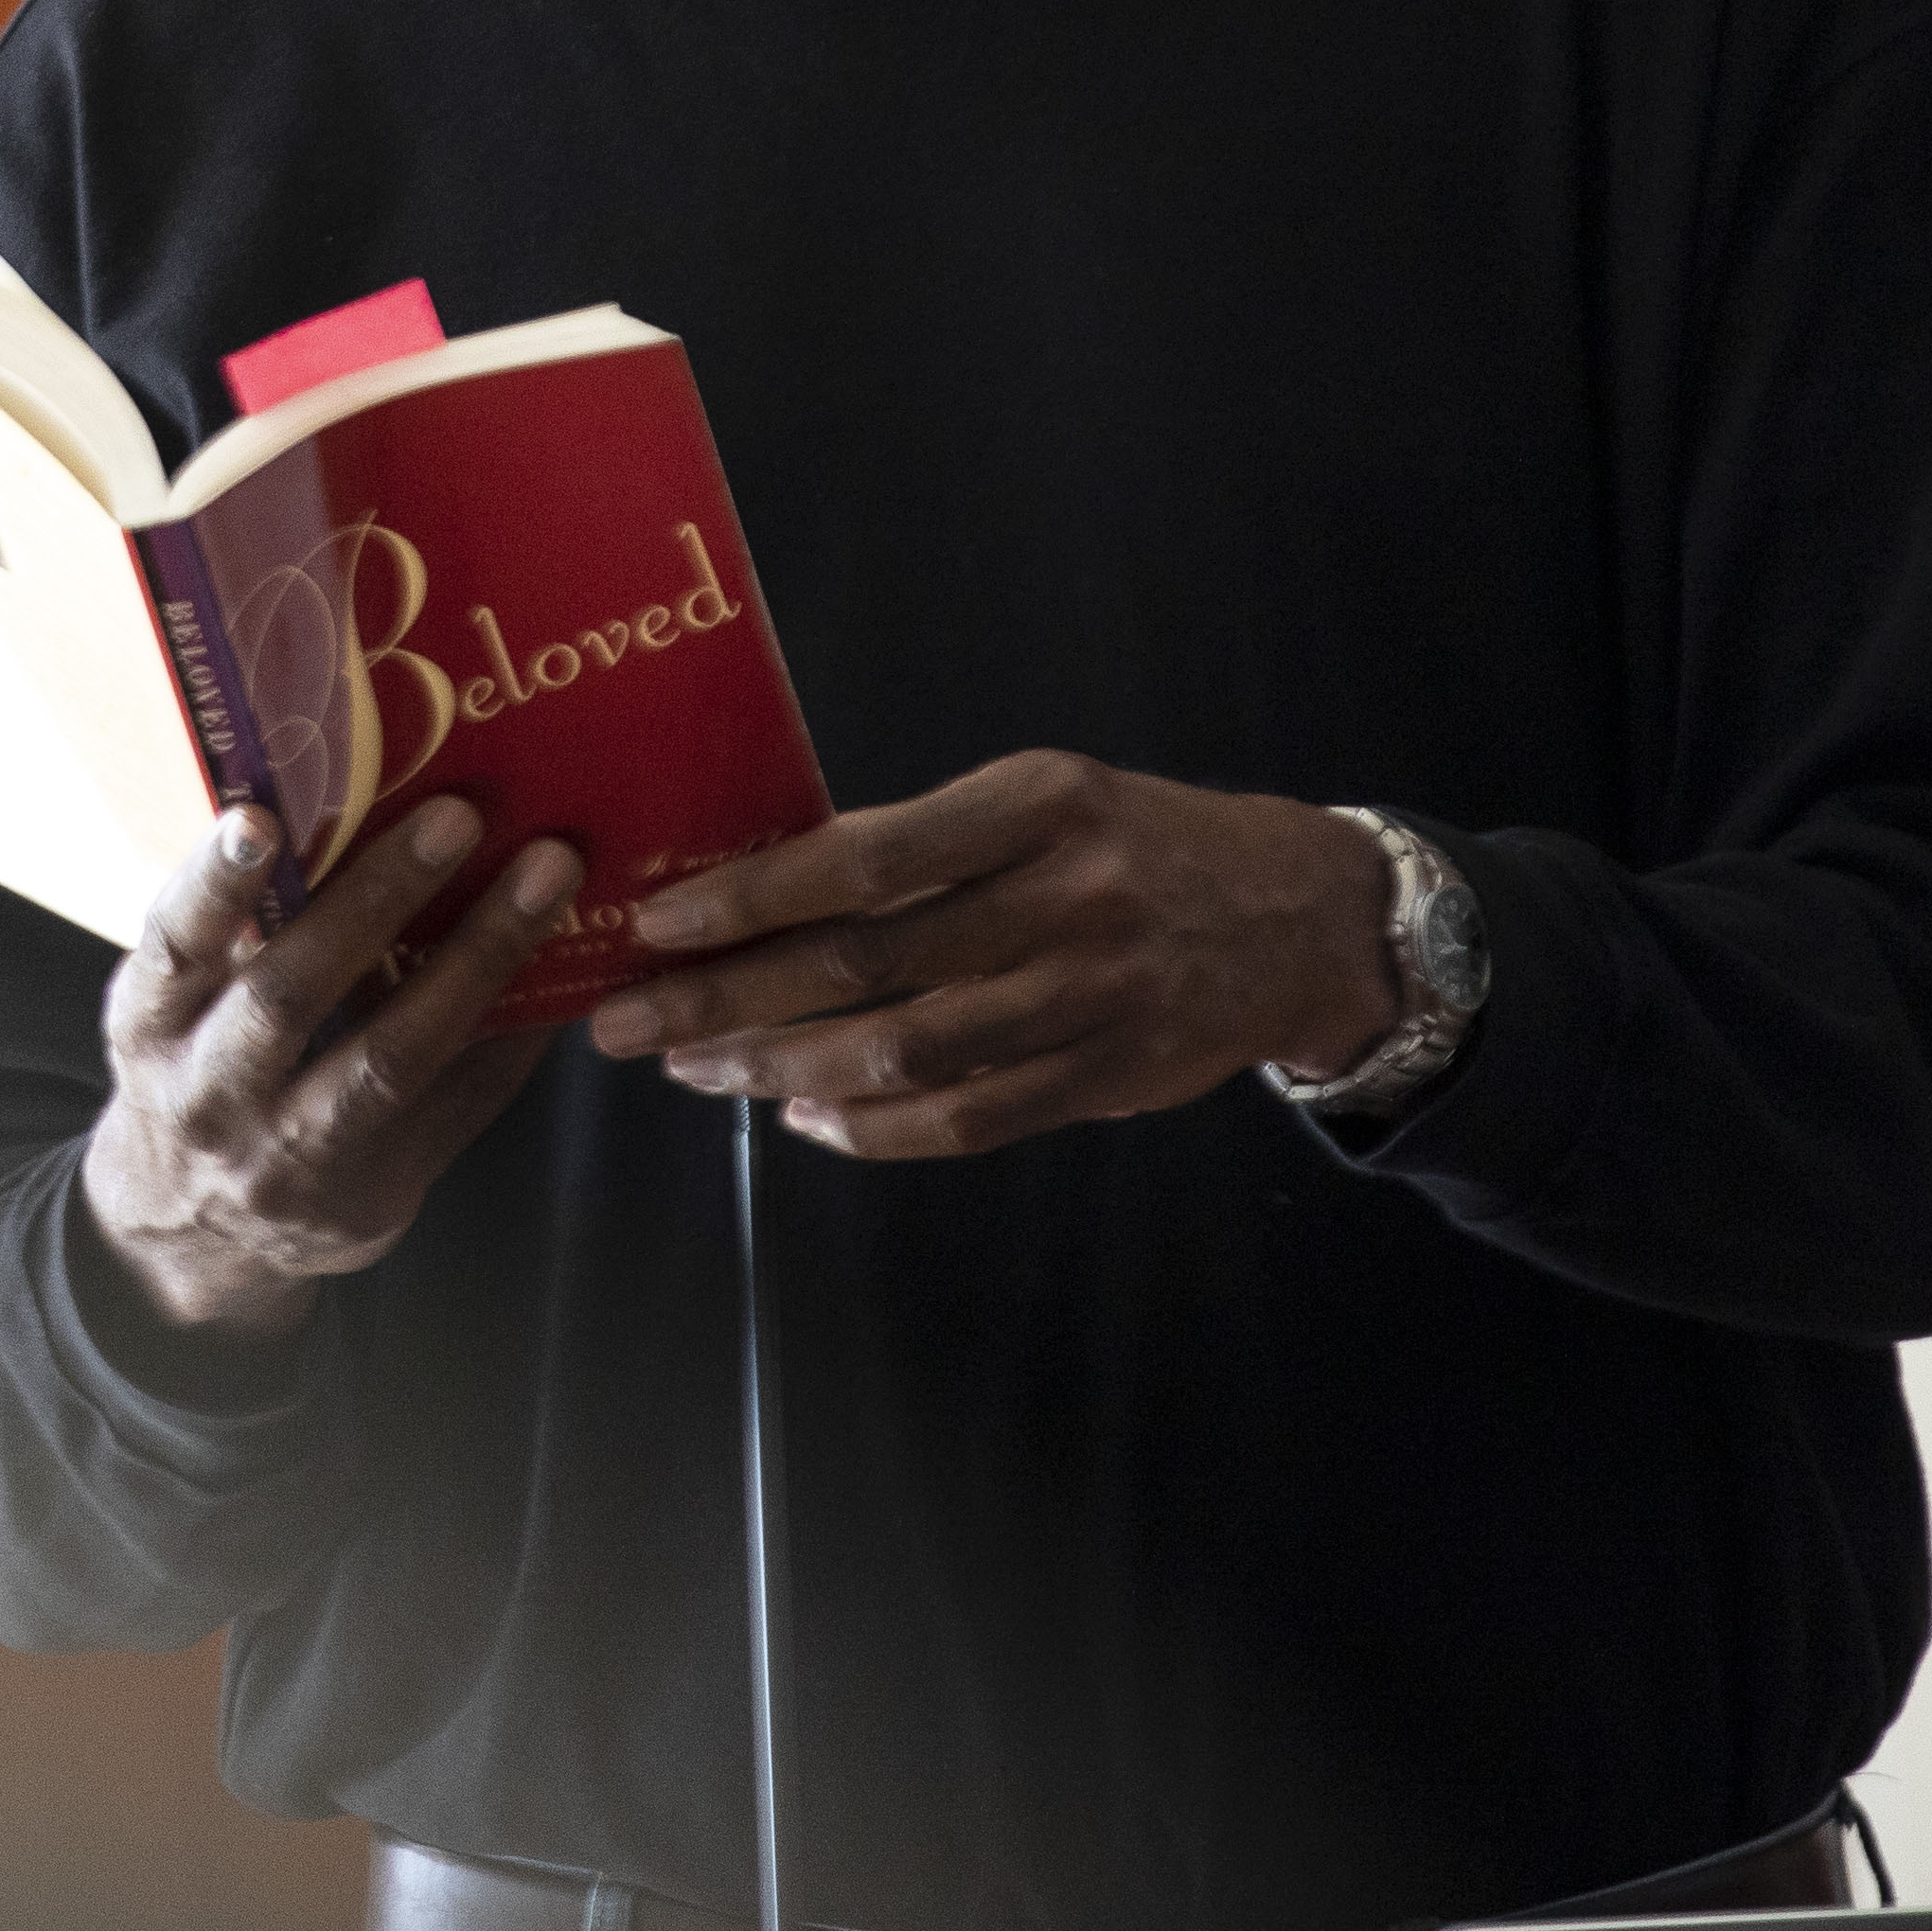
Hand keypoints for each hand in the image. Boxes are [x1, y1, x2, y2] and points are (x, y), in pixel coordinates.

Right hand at [83, 798, 583, 1346]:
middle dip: (380, 898)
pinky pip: (458, 1106)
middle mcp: (212, 1093)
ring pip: (393, 1057)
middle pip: (294, 995)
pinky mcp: (371, 1196)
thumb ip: (232, 932)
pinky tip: (562, 970)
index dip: (216, 882)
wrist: (197, 1230)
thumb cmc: (197, 1067)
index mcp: (152, 1025)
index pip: (178, 944)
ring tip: (545, 880)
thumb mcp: (176, 1006)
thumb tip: (334, 801)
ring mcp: (293, 1156)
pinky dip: (512, 1035)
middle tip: (459, 815)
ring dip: (478, 959)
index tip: (260, 816)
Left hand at [580, 752, 1393, 1161]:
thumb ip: (926, 845)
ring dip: (784, 1068)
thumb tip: (763, 888)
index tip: (656, 924)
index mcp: (1035, 806)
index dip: (750, 897)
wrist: (1298, 915)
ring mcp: (1093, 996)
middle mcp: (1066, 899)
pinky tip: (806, 1119)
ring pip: (907, 1050)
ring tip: (701, 1071)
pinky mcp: (1113, 1077)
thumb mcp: (1041, 802)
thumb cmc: (1130, 844)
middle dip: (731, 997)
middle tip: (633, 1022)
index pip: (863, 858)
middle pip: (867, 962)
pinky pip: (972, 1117)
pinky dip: (876, 1127)